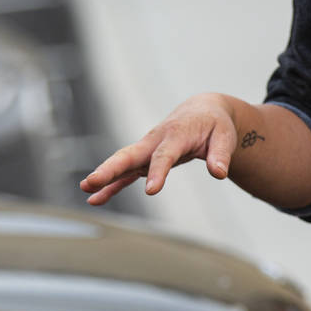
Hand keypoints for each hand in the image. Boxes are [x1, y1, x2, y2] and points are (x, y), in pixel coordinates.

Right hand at [80, 93, 237, 205]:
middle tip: (92, 182)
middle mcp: (155, 141)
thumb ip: (220, 155)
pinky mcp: (145, 159)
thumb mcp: (224, 137)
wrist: (203, 111)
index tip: (151, 191)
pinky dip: (112, 185)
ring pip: (122, 163)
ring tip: (86, 190)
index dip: (158, 172)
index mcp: (176, 134)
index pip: (164, 155)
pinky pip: (126, 174)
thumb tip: (220, 173)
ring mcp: (147, 149)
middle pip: (130, 155)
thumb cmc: (214, 125)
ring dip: (104, 176)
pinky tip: (96, 198)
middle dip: (110, 169)